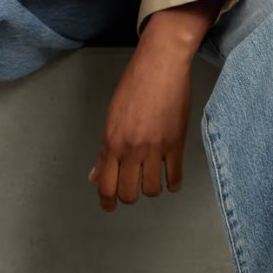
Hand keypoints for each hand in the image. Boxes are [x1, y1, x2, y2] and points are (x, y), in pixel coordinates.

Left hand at [88, 23, 194, 211]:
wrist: (160, 66)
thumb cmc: (133, 87)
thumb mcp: (111, 118)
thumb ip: (105, 151)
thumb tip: (96, 175)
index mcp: (111, 143)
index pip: (106, 185)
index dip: (107, 202)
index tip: (109, 207)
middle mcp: (131, 149)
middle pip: (128, 193)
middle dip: (128, 197)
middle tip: (131, 192)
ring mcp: (155, 148)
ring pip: (152, 189)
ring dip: (151, 190)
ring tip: (151, 181)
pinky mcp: (176, 144)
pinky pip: (175, 177)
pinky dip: (172, 184)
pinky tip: (171, 182)